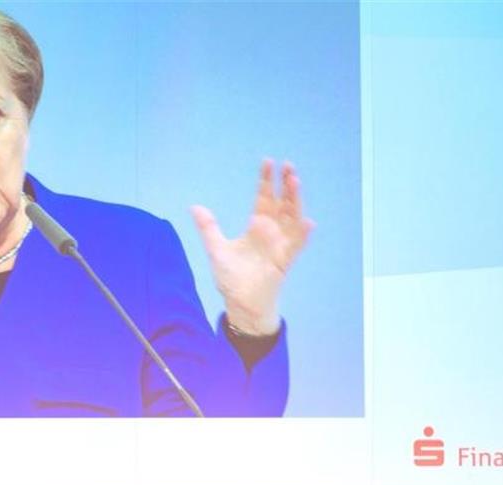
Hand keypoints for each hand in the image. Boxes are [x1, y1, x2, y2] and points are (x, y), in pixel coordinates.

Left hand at [190, 159, 314, 334]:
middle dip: (286, 184)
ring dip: (295, 201)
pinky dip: (302, 234)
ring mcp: (280, 245)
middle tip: (288, 165)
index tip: (268, 162)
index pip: (264, 198)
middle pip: (282, 203)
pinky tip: (308, 222)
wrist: (239, 304)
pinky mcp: (284, 261)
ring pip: (292, 218)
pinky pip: (296, 246)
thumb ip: (208, 228)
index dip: (266, 181)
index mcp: (257, 226)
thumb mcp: (217, 249)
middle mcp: (272, 232)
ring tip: (295, 182)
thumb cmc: (232, 278)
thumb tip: (195, 206)